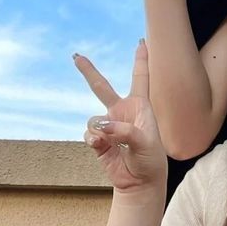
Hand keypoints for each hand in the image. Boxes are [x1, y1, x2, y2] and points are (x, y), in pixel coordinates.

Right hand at [74, 41, 166, 192]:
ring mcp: (109, 126)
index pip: (140, 78)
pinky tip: (101, 146)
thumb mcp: (145, 142)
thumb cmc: (151, 159)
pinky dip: (93, 139)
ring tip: (110, 141)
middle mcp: (122, 112)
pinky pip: (88, 134)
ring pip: (93, 119)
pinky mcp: (99, 141)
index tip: (141, 42)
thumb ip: (124, 131)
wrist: (140, 182)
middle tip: (75, 56)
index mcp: (140, 107)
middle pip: (101, 87)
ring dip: (99, 129)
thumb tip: (101, 126)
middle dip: (88, 71)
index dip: (141, 60)